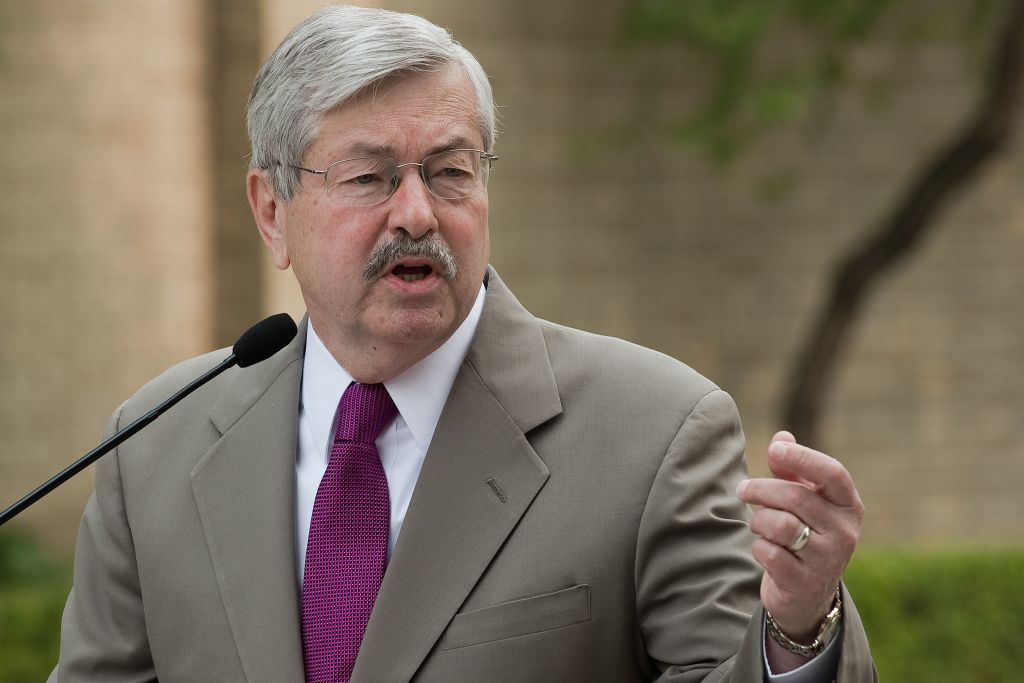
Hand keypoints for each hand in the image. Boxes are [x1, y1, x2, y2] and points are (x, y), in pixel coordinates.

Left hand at [736, 431, 864, 642]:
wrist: (807, 595)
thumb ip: (791, 471)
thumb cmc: (804, 534)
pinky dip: (759, 547)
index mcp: (849, 506)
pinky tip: (764, 550)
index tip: (774, 448)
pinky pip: (770, 553)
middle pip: (796, 497)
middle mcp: (845, 532)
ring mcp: (828, 560)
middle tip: (742, 490)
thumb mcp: (803, 501)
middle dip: (761, 490)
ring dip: (759, 521)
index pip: (833, 473)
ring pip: (782, 525)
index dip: (803, 457)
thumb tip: (782, 436)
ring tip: (758, 525)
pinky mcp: (806, 583)